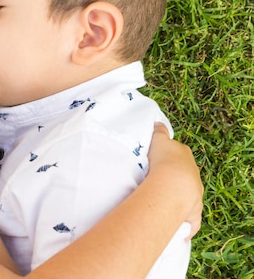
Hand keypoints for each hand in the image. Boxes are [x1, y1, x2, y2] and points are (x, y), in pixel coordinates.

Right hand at [148, 123, 202, 239]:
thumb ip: (159, 132)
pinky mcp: (192, 213)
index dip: (169, 158)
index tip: (159, 162)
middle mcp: (194, 175)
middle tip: (156, 181)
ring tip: (160, 200)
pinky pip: (189, 219)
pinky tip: (176, 228)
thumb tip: (157, 122)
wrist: (173, 184)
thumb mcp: (158, 141)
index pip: (179, 155)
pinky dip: (184, 223)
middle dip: (173, 178)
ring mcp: (195, 194)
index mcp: (185, 157)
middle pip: (184, 175)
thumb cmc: (164, 161)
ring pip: (187, 196)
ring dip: (177, 198)